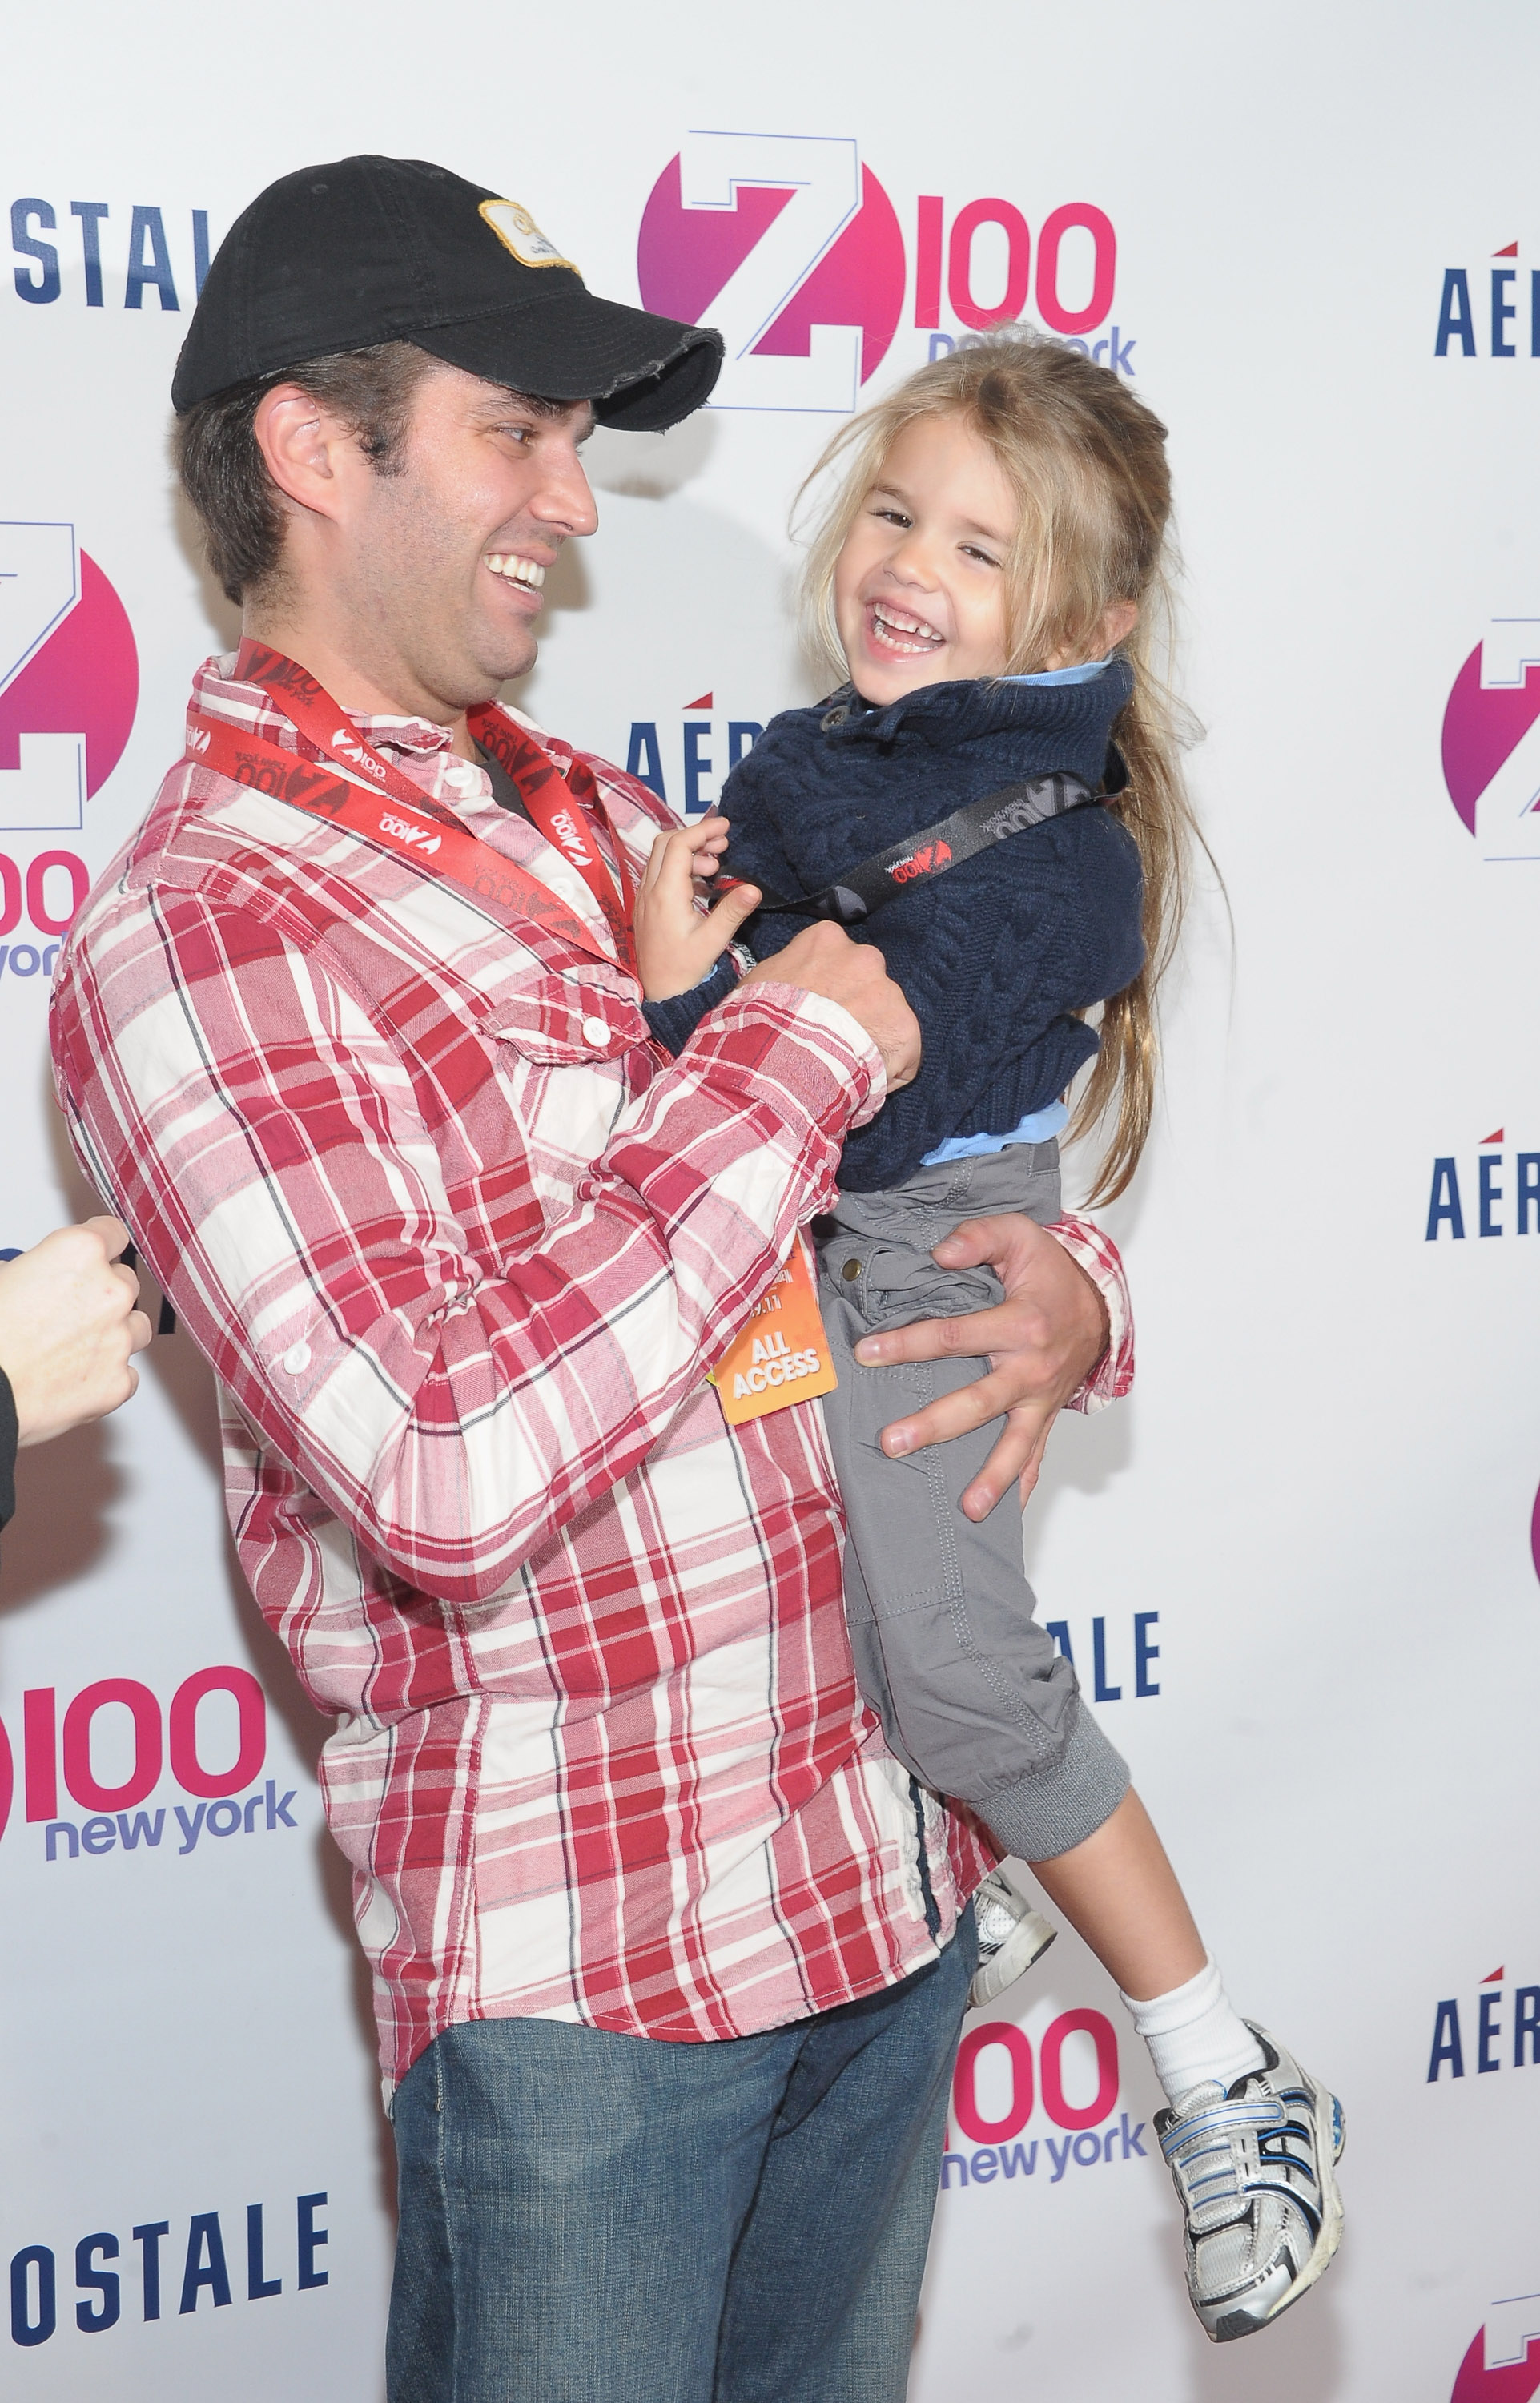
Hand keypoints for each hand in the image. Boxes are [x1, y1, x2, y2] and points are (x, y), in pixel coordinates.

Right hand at [0, 1217, 153, 1446]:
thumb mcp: (3, 1276)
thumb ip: (38, 1265)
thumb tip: (42, 1272)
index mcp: (81, 1252)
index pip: (113, 1233)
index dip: (101, 1246)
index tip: (98, 1254)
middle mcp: (111, 1291)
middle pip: (126, 1281)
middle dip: (103, 1293)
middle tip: (70, 1311)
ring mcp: (120, 1338)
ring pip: (136, 1326)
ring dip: (115, 1331)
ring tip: (76, 1344)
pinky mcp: (119, 1381)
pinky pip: (128, 1372)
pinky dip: (108, 1374)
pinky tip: (77, 1375)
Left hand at [634, 814, 761, 999]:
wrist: (661, 995)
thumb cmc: (685, 971)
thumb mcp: (713, 941)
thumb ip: (732, 911)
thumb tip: (753, 888)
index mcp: (665, 895)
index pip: (678, 845)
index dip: (702, 830)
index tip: (725, 826)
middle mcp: (649, 891)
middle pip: (666, 844)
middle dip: (695, 836)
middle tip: (723, 843)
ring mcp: (645, 898)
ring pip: (661, 858)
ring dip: (689, 853)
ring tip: (717, 866)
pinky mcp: (647, 907)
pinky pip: (660, 874)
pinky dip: (681, 868)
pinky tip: (703, 884)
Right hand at [741, 922, 921, 1090]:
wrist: (780, 1059)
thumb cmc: (759, 1020)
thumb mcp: (757, 982)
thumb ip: (783, 972)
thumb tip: (783, 983)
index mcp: (826, 939)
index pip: (835, 956)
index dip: (827, 985)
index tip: (815, 1007)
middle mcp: (864, 957)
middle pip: (866, 982)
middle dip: (855, 1006)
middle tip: (831, 1036)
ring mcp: (888, 991)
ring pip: (886, 1015)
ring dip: (871, 1035)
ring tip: (845, 1062)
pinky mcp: (906, 1028)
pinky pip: (904, 1052)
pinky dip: (890, 1067)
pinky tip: (864, 1079)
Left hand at [851, 1212, 1108, 1515]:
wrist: (1099, 1303)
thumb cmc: (1051, 1270)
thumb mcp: (1020, 1234)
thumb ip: (978, 1237)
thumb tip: (939, 1254)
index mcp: (1021, 1323)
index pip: (953, 1337)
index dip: (907, 1345)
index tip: (866, 1354)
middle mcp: (1032, 1368)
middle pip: (978, 1402)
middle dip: (935, 1425)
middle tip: (893, 1443)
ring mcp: (1041, 1399)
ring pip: (1014, 1444)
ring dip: (991, 1477)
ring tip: (968, 1509)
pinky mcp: (1046, 1416)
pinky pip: (1036, 1456)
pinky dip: (1021, 1486)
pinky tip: (1002, 1514)